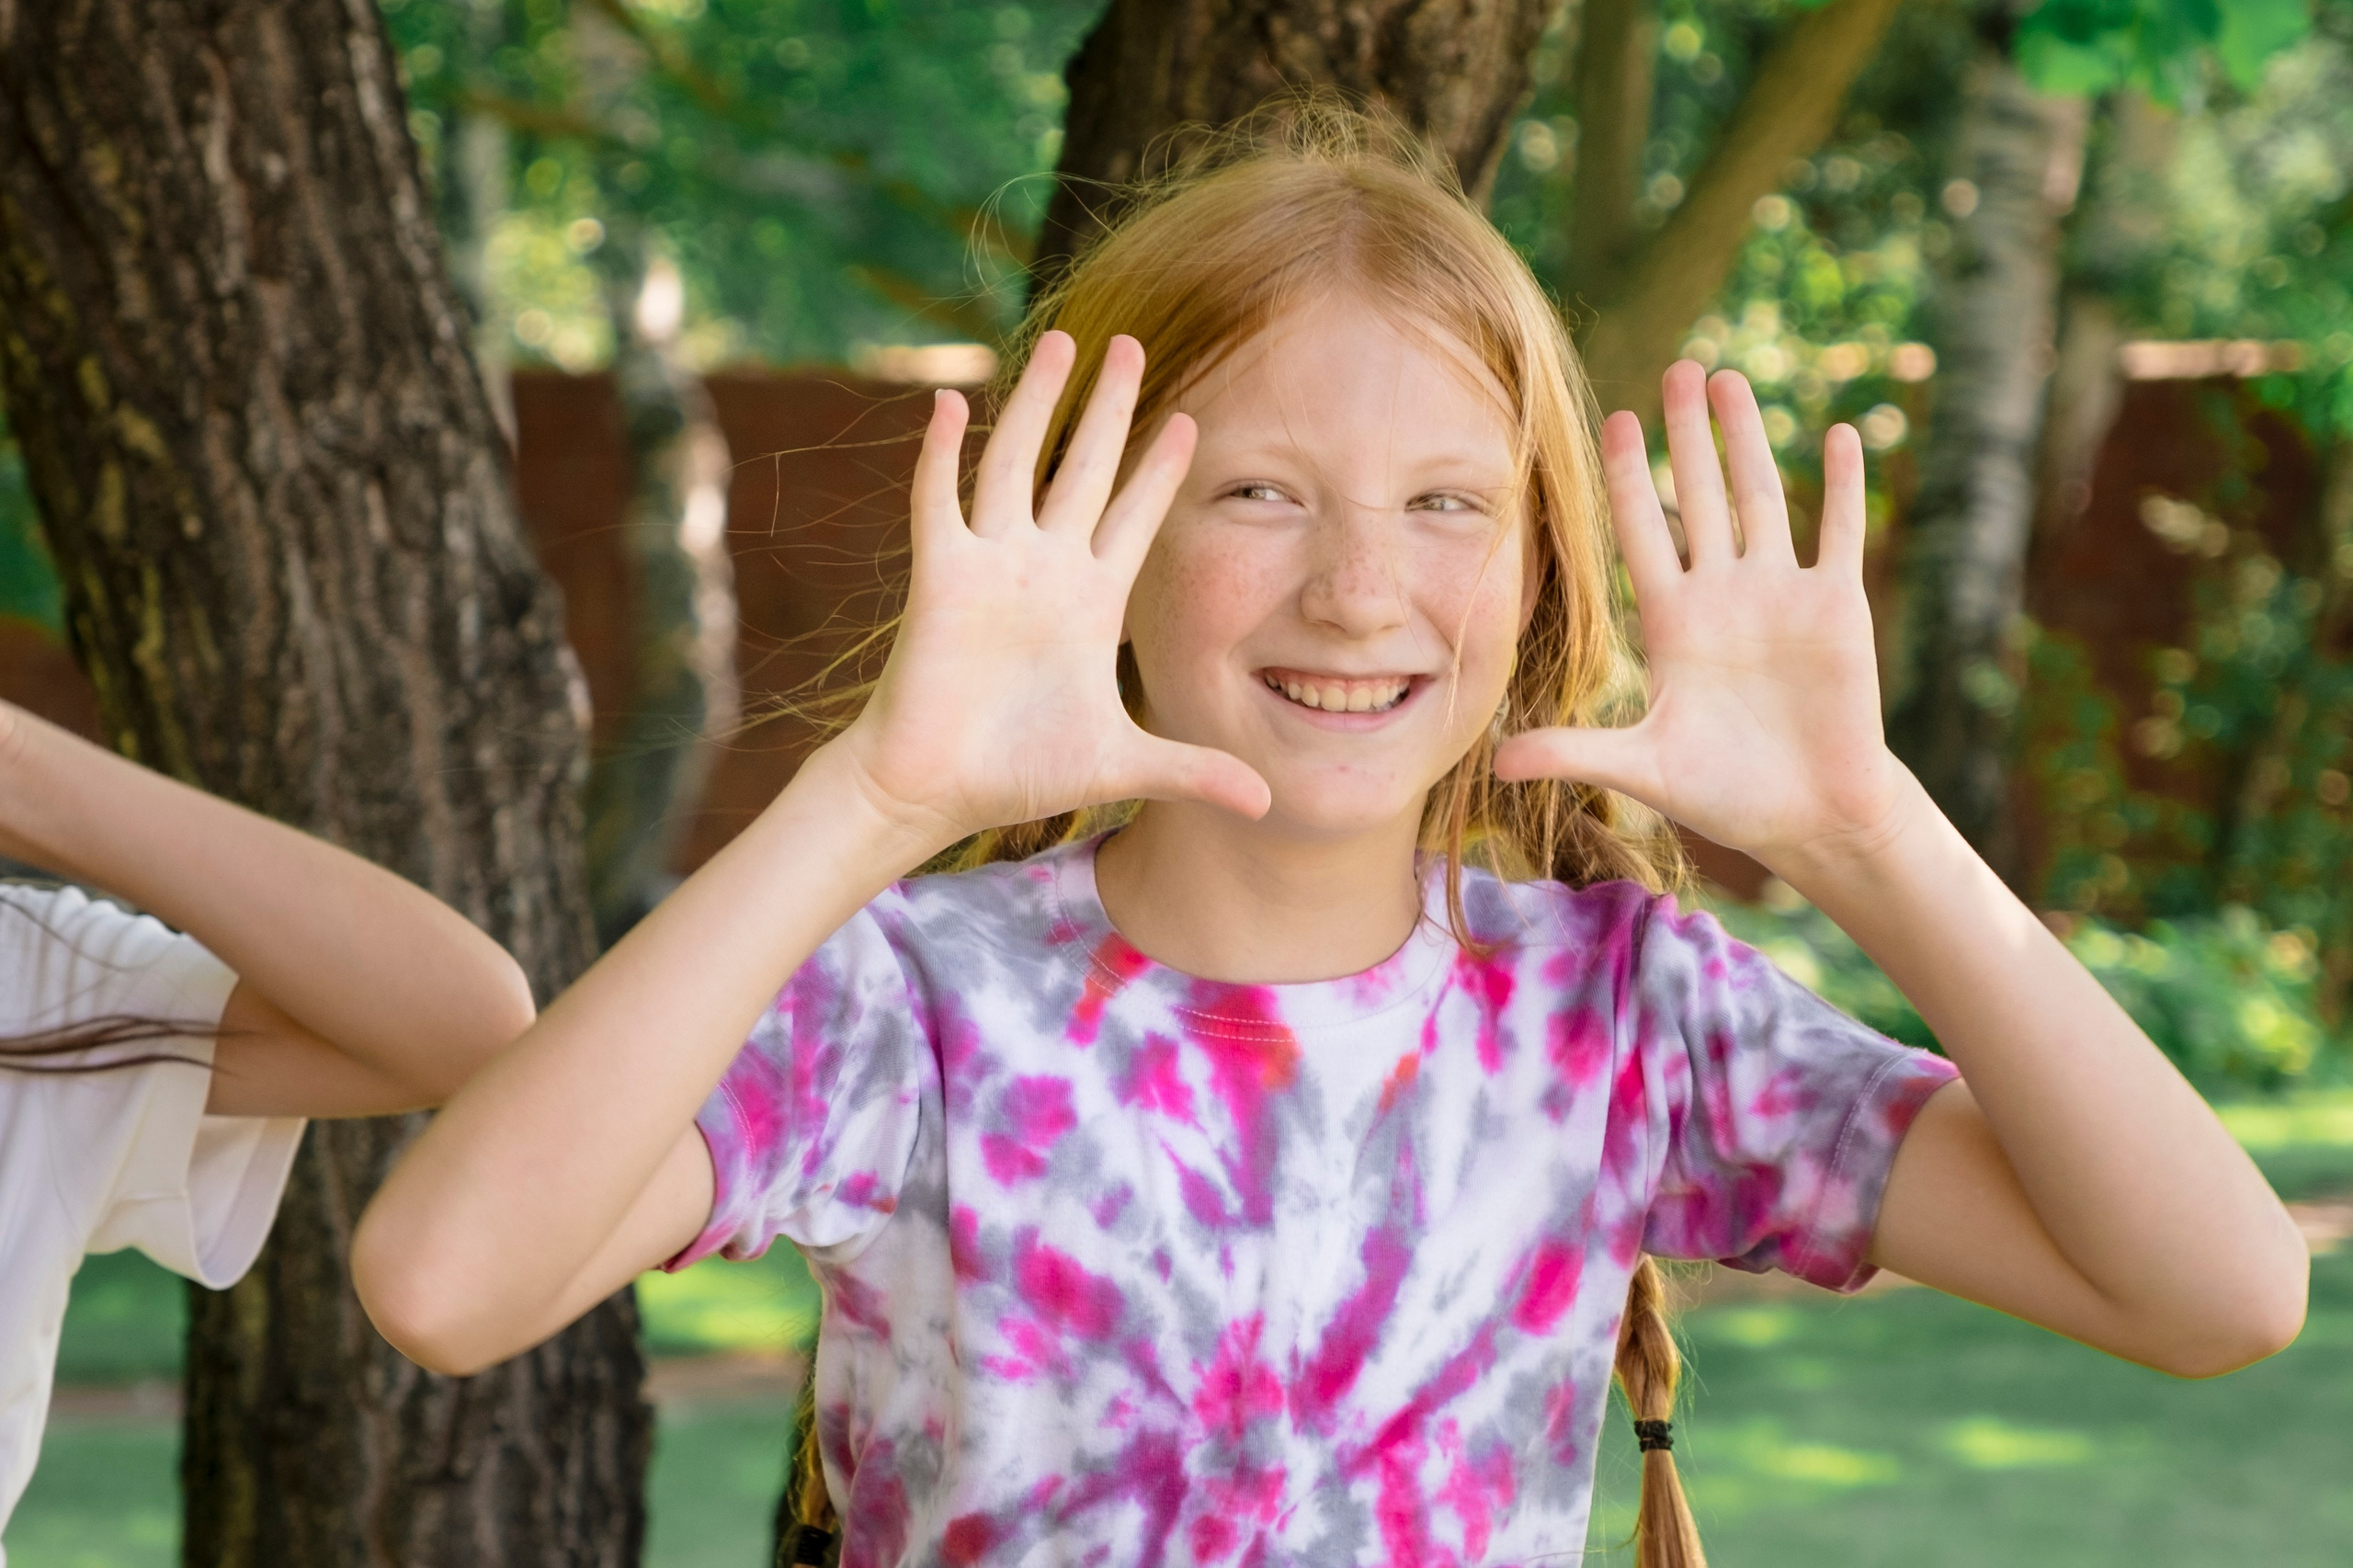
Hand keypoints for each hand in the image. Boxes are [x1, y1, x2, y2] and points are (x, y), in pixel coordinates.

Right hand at [832, 331, 1270, 848]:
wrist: (936, 790)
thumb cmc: (1018, 771)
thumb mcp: (1122, 763)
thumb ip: (1192, 770)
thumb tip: (1267, 805)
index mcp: (1091, 600)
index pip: (1134, 516)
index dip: (1160, 471)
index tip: (1190, 420)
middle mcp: (1044, 568)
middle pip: (1083, 468)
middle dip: (1109, 409)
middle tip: (1132, 345)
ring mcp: (991, 565)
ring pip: (1017, 464)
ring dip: (1036, 404)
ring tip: (1058, 343)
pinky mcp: (941, 577)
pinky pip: (939, 501)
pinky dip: (939, 454)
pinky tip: (947, 402)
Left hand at [1495, 362, 1911, 868]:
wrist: (1810, 815)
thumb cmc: (1726, 794)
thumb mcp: (1644, 770)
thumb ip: (1575, 754)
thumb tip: (1492, 763)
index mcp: (1672, 623)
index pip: (1642, 533)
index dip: (1627, 478)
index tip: (1613, 419)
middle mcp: (1722, 595)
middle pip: (1700, 496)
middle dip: (1687, 435)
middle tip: (1677, 366)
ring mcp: (1781, 595)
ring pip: (1762, 499)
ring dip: (1748, 441)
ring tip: (1731, 380)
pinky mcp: (1837, 608)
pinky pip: (1839, 534)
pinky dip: (1843, 486)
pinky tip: (1842, 433)